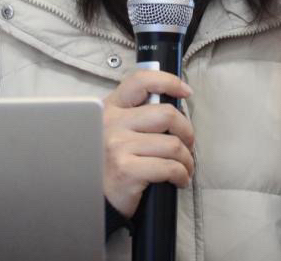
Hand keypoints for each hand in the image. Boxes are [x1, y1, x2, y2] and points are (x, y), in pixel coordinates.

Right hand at [102, 70, 194, 218]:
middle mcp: (112, 123)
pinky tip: (179, 179)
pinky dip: (181, 175)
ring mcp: (118, 146)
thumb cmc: (110, 163)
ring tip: (184, 167)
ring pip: (173, 144)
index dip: (169, 82)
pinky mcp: (126, 169)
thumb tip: (175, 105)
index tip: (185, 92)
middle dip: (186, 131)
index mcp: (111, 108)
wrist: (92, 200)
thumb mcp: (115, 130)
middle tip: (188, 144)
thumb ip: (136, 114)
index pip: (141, 81)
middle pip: (166, 114)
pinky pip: (169, 167)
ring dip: (186, 159)